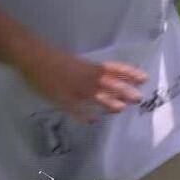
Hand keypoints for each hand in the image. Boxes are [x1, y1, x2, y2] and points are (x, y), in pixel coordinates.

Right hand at [17, 40, 145, 123]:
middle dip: (125, 91)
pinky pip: (77, 110)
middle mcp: (88, 78)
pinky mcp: (63, 99)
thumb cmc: (56, 58)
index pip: (116, 69)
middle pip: (111, 84)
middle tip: (138, 98)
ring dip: (110, 103)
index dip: (130, 74)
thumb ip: (92, 71)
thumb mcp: (79, 63)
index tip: (144, 78)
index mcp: (92, 67)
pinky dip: (85, 116)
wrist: (35, 58)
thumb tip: (106, 78)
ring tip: (121, 109)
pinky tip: (93, 121)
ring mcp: (76, 89)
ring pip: (98, 97)